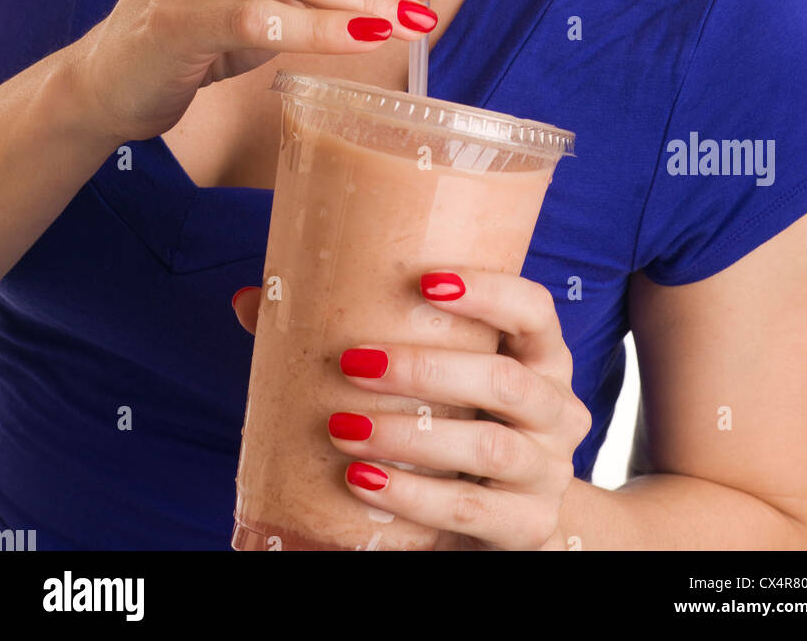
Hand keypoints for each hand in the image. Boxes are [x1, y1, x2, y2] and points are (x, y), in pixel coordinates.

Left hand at [232, 270, 590, 550]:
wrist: (506, 518)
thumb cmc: (459, 422)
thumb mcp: (432, 379)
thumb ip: (359, 334)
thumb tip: (250, 301)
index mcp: (541, 356)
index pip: (535, 310)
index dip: (489, 291)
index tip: (426, 279)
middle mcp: (556, 409)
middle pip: (504, 381)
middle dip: (424, 370)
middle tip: (352, 363)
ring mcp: (548, 472)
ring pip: (487, 448)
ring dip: (410, 436)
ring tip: (343, 426)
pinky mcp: (527, 527)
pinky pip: (469, 511)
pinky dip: (413, 496)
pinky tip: (364, 480)